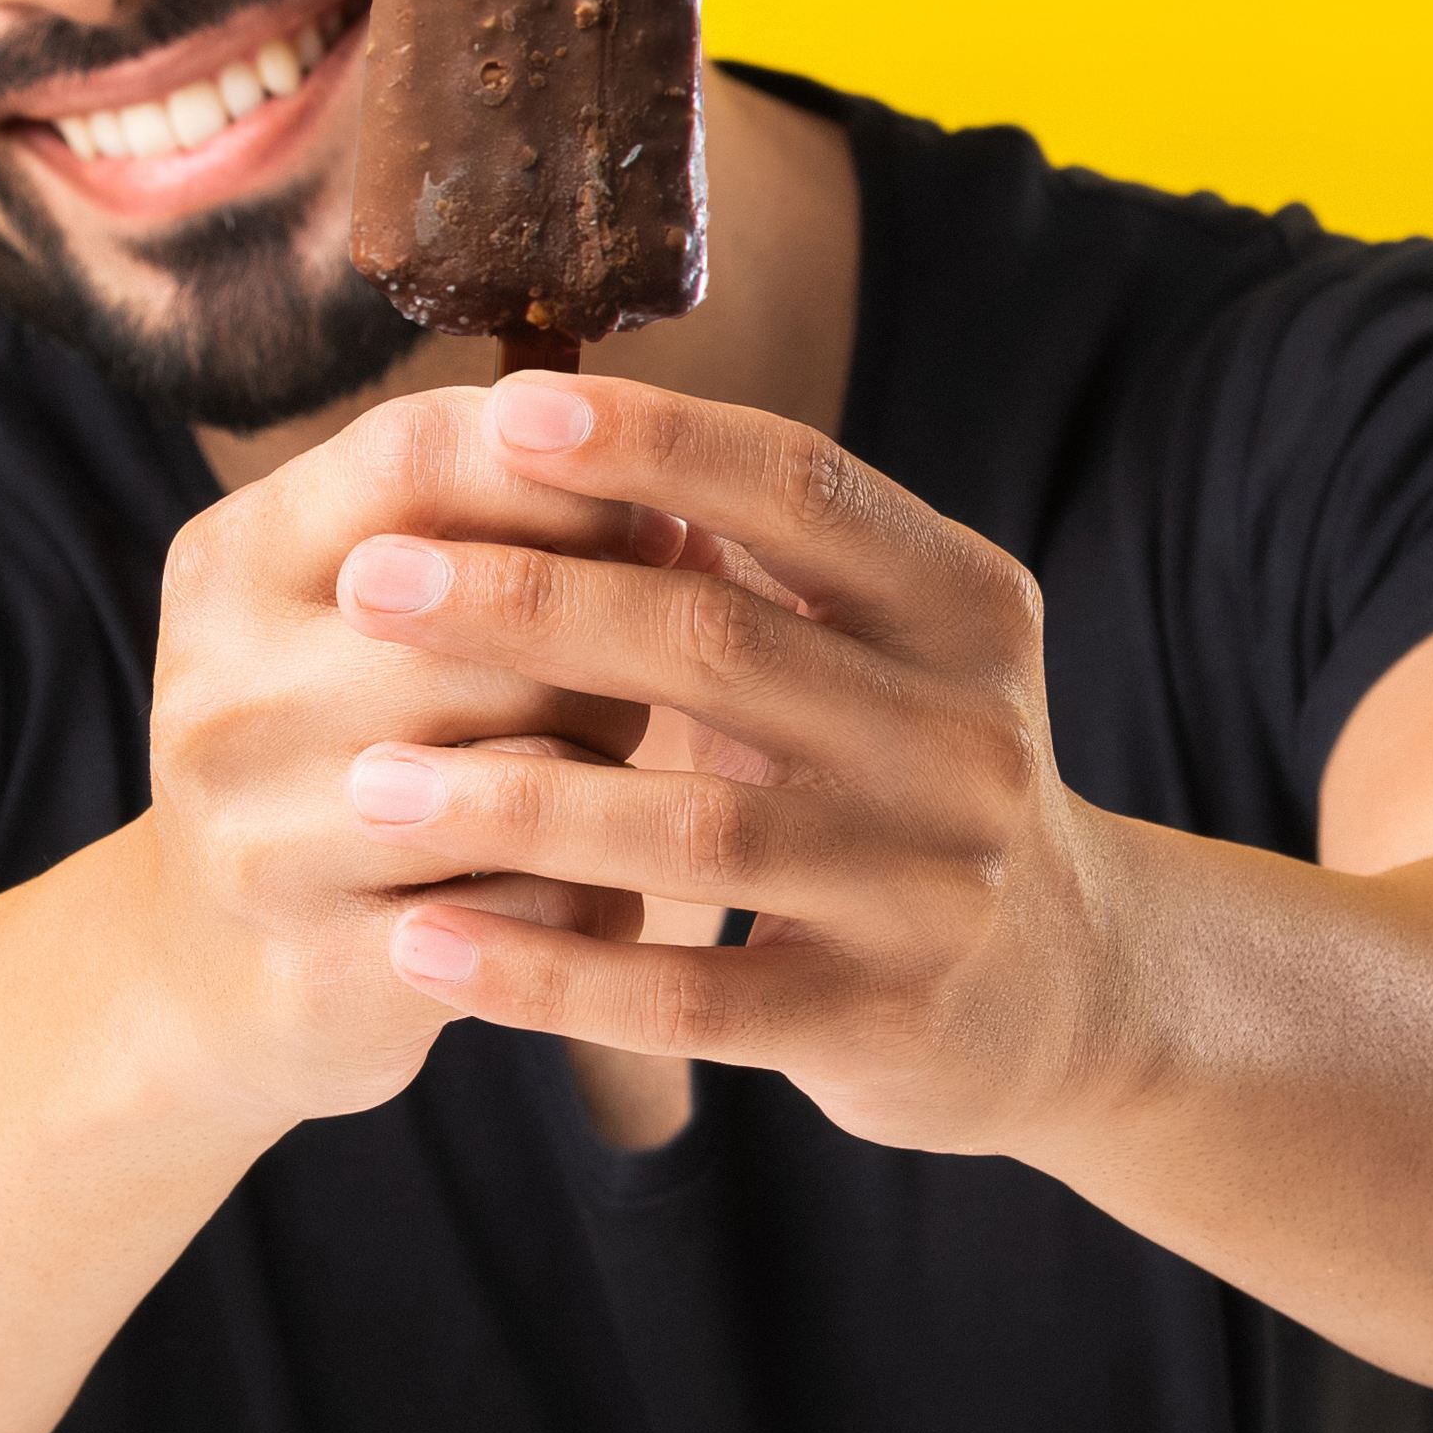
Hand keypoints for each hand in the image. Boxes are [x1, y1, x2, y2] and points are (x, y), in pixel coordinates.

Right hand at [124, 378, 679, 1121]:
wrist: (218, 972)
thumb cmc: (344, 746)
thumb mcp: (360, 612)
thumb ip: (483, 531)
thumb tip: (673, 505)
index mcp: (229, 565)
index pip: (416, 455)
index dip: (565, 473)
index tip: (653, 515)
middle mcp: (220, 695)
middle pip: (492, 617)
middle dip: (608, 645)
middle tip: (640, 679)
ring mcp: (259, 844)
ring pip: (528, 768)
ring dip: (611, 770)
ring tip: (614, 780)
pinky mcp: (321, 972)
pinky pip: (539, 908)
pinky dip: (600, 897)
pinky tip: (592, 893)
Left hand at [318, 369, 1155, 1166]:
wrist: (1067, 992)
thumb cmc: (900, 779)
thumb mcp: (875, 648)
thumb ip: (745, 559)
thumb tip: (535, 422)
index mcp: (960, 605)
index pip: (802, 488)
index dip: (657, 442)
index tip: (507, 412)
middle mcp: (965, 736)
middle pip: (721, 646)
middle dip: (528, 608)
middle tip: (370, 586)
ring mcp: (934, 887)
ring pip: (694, 834)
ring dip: (514, 802)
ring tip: (365, 784)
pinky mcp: (881, 1020)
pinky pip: (685, 998)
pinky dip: (543, 968)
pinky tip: (423, 942)